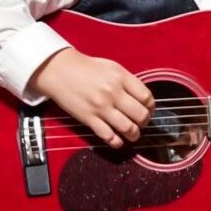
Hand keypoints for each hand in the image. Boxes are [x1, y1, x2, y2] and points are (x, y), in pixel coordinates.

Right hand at [29, 48, 153, 148]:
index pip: (147, 98)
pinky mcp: (89, 119)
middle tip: (141, 123)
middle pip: (141, 115)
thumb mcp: (112, 68)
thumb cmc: (87, 68)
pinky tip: (118, 140)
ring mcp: (101, 107)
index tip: (148, 111)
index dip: (151, 107)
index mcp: (121, 78)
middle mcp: (113, 93)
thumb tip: (143, 99)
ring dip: (134, 135)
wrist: (60, 70)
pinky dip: (117, 142)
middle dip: (144, 122)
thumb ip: (128, 82)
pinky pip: (109, 136)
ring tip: (133, 134)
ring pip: (128, 128)